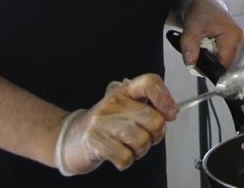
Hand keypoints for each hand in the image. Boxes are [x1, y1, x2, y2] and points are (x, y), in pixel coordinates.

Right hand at [56, 74, 176, 174]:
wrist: (70, 137)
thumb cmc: (105, 125)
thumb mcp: (125, 109)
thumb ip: (148, 107)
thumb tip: (172, 112)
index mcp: (123, 91)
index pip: (149, 82)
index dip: (165, 97)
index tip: (171, 113)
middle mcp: (114, 103)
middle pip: (154, 119)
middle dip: (156, 135)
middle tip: (147, 137)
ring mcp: (103, 122)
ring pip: (142, 141)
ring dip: (140, 150)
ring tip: (129, 146)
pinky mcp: (96, 141)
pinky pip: (126, 157)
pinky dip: (126, 161)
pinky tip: (118, 154)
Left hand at [176, 0, 243, 68]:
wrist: (206, 6)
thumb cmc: (201, 14)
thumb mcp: (191, 29)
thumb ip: (189, 47)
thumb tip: (191, 64)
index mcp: (234, 36)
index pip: (224, 64)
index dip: (210, 68)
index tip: (198, 62)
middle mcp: (243, 41)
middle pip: (227, 67)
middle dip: (212, 64)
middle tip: (202, 51)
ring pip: (229, 66)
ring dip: (216, 62)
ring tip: (208, 48)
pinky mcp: (242, 47)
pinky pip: (230, 61)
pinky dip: (220, 58)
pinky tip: (214, 49)